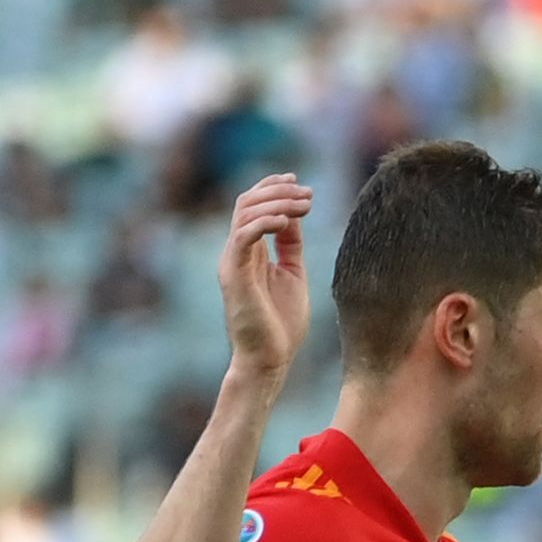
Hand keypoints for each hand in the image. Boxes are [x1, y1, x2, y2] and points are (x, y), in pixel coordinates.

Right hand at [218, 175, 312, 383]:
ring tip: (305, 204)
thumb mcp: (293, 274)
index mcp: (251, 251)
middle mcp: (238, 252)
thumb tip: (294, 216)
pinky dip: (264, 223)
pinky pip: (243, 237)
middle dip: (278, 191)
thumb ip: (290, 246)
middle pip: (247, 203)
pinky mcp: (234, 275)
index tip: (300, 183)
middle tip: (308, 192)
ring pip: (245, 214)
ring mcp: (233, 262)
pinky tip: (287, 220)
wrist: (270, 359)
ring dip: (277, 202)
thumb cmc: (281, 323)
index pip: (253, 207)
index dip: (273, 188)